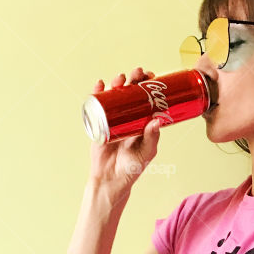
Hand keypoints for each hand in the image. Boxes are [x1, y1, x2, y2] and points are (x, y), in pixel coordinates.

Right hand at [88, 66, 162, 195]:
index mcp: (141, 120)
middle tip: (137, 74)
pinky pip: (97, 105)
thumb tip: (156, 120)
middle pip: (130, 91)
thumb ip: (152, 138)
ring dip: (117, 83)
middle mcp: (127, 116)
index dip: (148, 84)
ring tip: (120, 79)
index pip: (146, 97)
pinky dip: (97, 93)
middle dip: (133, 79)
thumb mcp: (146, 153)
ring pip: (114, 95)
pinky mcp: (98, 123)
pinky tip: (100, 85)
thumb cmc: (131, 168)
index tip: (151, 76)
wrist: (110, 180)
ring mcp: (112, 118)